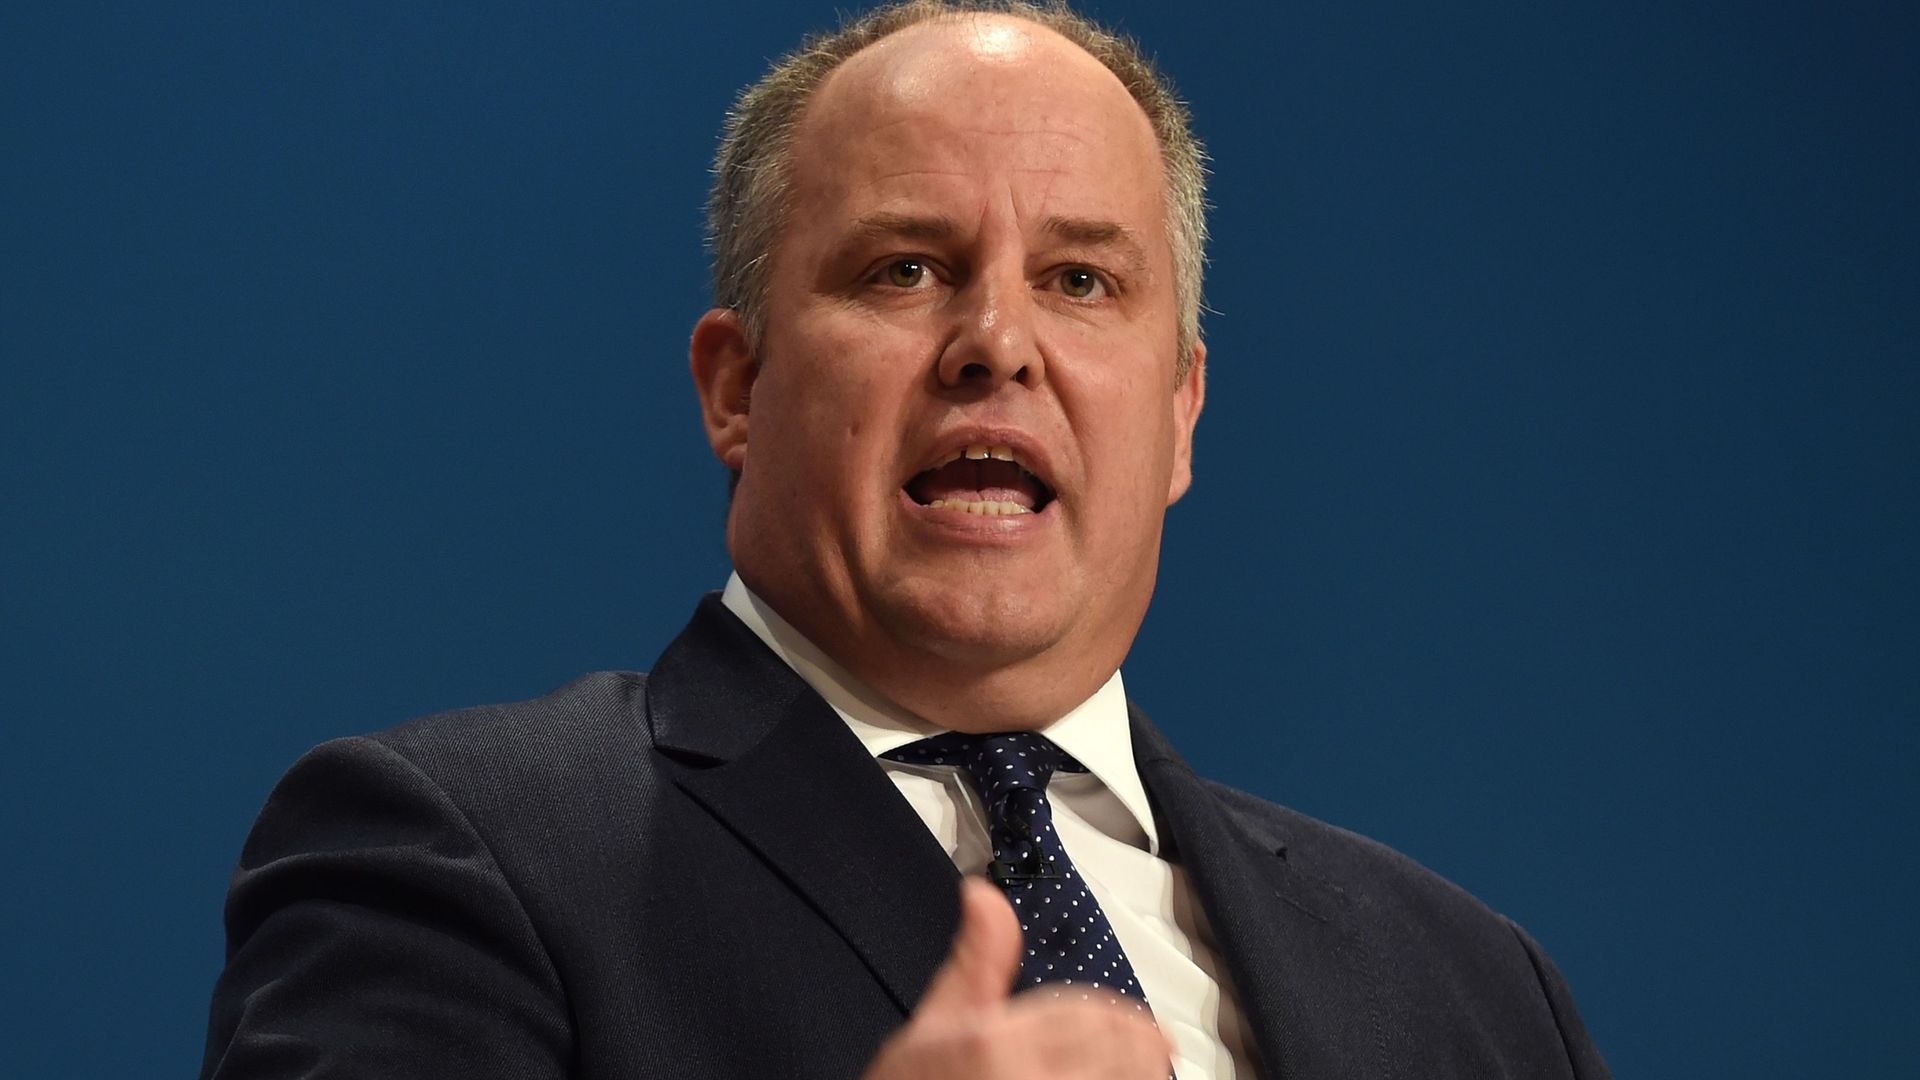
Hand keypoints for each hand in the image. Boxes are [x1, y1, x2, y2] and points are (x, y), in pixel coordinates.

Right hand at [862, 878, 1173, 1078]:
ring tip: (1151, 1068)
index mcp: (995, 1044)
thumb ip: (975, 960)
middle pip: (1109, 1056)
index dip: (1117, 1015)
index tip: (1136, 1020)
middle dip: (1138, 1046)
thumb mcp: (932, 1021)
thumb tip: (984, 894)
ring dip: (1139, 1075)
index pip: (1082, 1016)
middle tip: (1158, 1042)